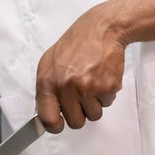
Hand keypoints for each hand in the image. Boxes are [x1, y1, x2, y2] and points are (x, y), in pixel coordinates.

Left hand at [36, 4, 126, 132]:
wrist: (101, 29)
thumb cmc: (76, 44)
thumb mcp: (49, 63)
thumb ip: (47, 89)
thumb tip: (47, 111)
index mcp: (48, 82)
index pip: (47, 120)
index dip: (56, 126)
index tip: (60, 123)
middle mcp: (66, 87)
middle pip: (75, 123)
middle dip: (80, 113)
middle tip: (81, 96)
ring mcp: (87, 88)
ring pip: (94, 115)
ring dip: (95, 103)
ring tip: (92, 82)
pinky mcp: (106, 87)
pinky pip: (107, 104)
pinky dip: (106, 94)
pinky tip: (102, 76)